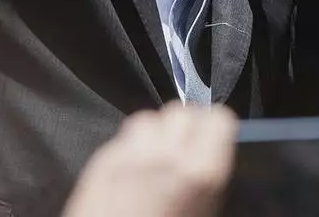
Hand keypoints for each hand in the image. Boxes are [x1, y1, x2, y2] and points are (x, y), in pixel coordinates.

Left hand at [62, 103, 237, 216]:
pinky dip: (133, 149)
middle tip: (189, 155)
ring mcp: (127, 159)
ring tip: (160, 163)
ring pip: (148, 119)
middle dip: (188, 129)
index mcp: (199, 177)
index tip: (219, 145)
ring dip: (158, 135)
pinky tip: (135, 175)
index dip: (220, 131)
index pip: (218, 120)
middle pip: (182, 113)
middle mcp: (163, 159)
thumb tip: (214, 168)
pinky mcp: (99, 166)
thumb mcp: (205, 216)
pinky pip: (123, 139)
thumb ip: (209, 186)